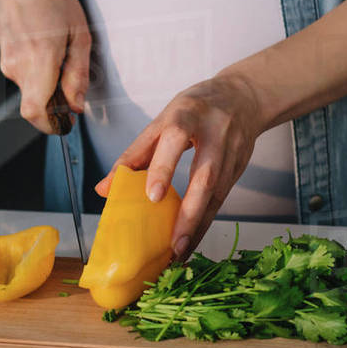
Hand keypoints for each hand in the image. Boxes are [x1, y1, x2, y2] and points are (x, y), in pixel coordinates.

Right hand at [0, 0, 90, 132]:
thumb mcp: (79, 34)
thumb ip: (78, 74)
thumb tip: (77, 105)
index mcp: (40, 58)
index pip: (35, 112)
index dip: (51, 125)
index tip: (66, 121)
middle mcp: (18, 65)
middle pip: (35, 106)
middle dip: (55, 105)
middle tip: (72, 87)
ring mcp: (7, 63)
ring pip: (30, 92)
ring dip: (47, 87)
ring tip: (60, 58)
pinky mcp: (4, 60)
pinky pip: (24, 79)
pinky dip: (38, 75)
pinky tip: (47, 52)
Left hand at [94, 72, 263, 259]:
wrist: (243, 96)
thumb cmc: (194, 109)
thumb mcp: (162, 121)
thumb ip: (134, 154)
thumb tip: (104, 189)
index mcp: (187, 114)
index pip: (176, 139)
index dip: (164, 167)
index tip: (152, 197)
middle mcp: (213, 133)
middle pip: (205, 175)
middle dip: (189, 212)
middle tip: (173, 243)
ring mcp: (231, 152)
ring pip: (217, 193)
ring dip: (198, 225)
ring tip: (179, 251)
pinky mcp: (240, 167)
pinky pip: (222, 200)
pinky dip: (206, 222)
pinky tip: (192, 241)